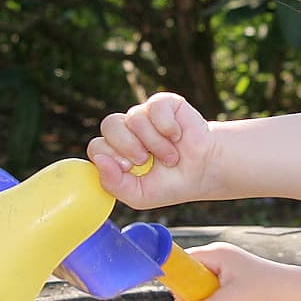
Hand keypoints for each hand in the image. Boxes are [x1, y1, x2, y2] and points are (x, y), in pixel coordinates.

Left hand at [87, 92, 212, 208]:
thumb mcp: (139, 195)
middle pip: (109, 125)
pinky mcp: (163, 104)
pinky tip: (177, 136)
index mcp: (116, 152)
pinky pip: (154, 107)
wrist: (204, 172)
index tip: (130, 169)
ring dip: (155, 143)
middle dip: (128, 147)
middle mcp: (127, 131)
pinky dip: (167, 126)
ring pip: (133, 118)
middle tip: (146, 160)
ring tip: (170, 156)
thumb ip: (114, 184)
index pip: (97, 147)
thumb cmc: (171, 184)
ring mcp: (144, 115)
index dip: (110, 157)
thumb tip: (99, 162)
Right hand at [173, 243, 293, 300]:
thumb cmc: (265, 287)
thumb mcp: (233, 299)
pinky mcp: (225, 291)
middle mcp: (216, 263)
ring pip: (198, 296)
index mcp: (216, 254)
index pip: (185, 263)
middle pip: (189, 282)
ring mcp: (221, 277)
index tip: (184, 299)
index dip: (180, 281)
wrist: (287, 296)